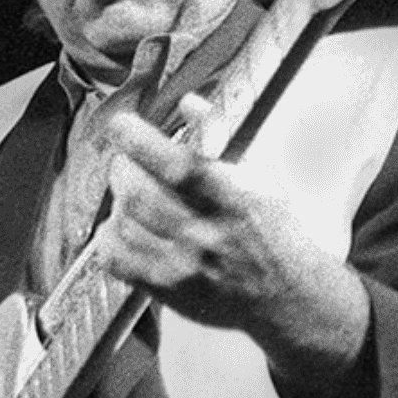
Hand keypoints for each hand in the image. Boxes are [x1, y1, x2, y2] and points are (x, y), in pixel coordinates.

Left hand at [101, 102, 370, 386]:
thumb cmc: (274, 229)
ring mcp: (186, 267)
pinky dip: (108, 238)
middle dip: (121, 168)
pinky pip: (116, 261)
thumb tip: (188, 102)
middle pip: (138, 193)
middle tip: (125, 162)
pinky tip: (121, 227)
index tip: (119, 125)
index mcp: (233, 199)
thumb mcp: (261, 174)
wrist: (288, 296)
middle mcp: (207, 234)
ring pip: (124, 224)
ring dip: (117, 201)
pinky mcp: (170, 292)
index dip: (140, 142)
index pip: (178, 166)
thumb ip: (222, 137)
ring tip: (128, 193)